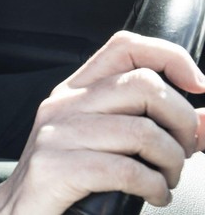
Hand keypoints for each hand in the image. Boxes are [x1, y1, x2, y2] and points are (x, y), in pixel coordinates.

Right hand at [0, 31, 204, 214]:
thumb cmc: (66, 182)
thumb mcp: (107, 146)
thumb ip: (155, 129)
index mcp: (76, 92)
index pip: (125, 47)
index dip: (170, 57)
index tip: (197, 86)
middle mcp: (63, 105)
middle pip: (144, 85)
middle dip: (182, 122)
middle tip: (183, 152)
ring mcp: (56, 135)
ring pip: (142, 130)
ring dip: (171, 162)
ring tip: (166, 180)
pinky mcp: (54, 168)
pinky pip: (125, 169)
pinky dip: (153, 187)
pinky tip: (152, 196)